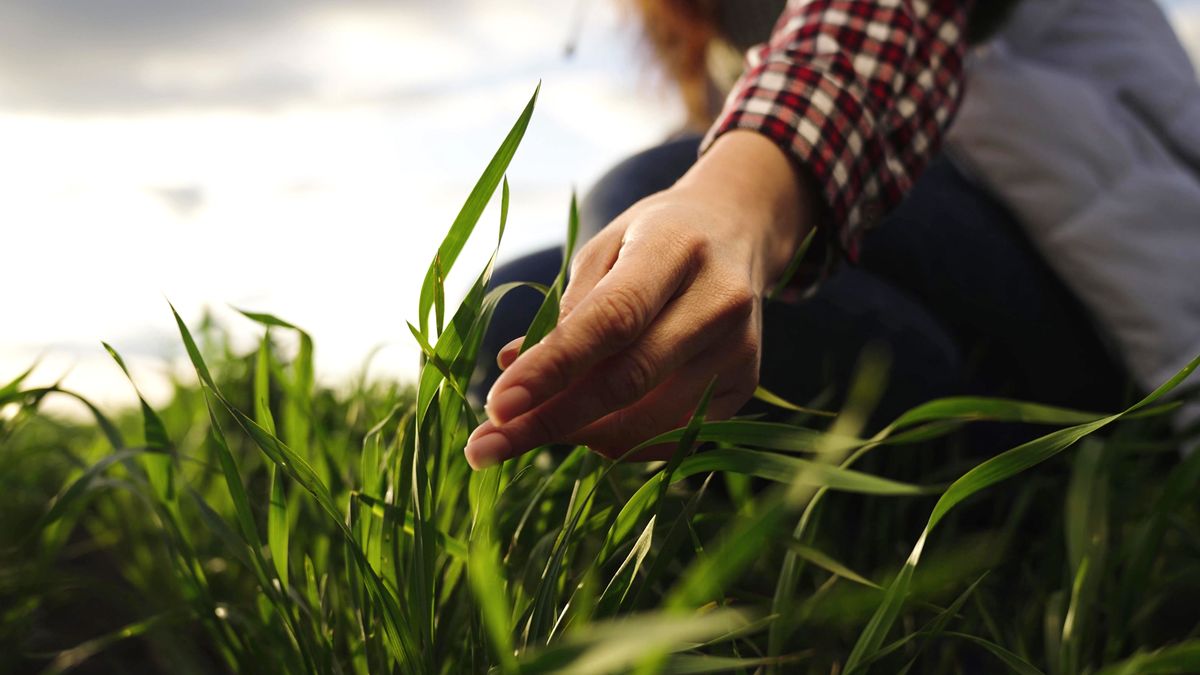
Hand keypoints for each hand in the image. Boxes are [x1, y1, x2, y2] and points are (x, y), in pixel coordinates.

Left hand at [464, 131, 814, 468]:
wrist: (737, 231)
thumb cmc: (653, 238)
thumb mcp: (604, 247)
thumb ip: (565, 310)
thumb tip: (512, 371)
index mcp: (676, 249)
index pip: (611, 320)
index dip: (551, 368)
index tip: (496, 406)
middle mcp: (719, 302)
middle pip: (629, 380)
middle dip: (550, 420)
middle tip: (485, 447)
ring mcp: (740, 350)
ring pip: (649, 421)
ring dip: (578, 436)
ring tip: (526, 432)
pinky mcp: (746, 386)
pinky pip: (672, 436)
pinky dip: (618, 441)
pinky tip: (582, 427)